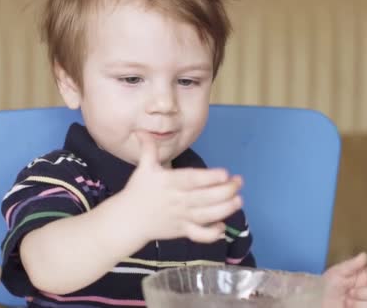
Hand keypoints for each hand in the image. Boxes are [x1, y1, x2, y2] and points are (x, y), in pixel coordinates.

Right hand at [121, 132, 242, 243]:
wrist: (127, 220)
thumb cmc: (138, 191)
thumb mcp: (143, 168)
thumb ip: (148, 149)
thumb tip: (142, 131)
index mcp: (169, 183)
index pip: (192, 180)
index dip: (210, 177)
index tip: (225, 173)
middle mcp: (177, 200)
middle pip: (205, 197)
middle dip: (226, 191)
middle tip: (239, 182)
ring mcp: (181, 217)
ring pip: (206, 215)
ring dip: (225, 209)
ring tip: (239, 201)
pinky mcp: (182, 231)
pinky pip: (199, 235)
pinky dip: (212, 233)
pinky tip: (222, 226)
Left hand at [321, 252, 366, 307]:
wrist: (318, 299)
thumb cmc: (327, 284)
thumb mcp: (338, 272)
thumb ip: (352, 264)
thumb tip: (364, 255)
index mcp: (364, 277)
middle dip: (364, 293)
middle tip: (349, 291)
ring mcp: (366, 302)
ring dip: (359, 303)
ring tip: (346, 301)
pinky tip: (348, 307)